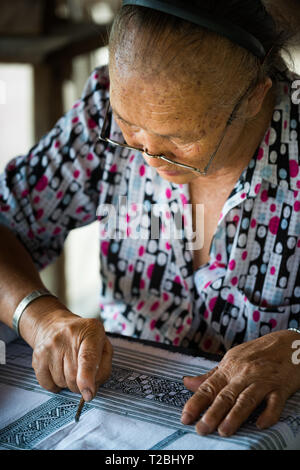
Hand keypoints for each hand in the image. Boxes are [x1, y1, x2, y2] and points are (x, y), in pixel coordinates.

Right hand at [23, 299, 112, 401]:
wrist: (55, 325)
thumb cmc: (85, 339)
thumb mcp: (103, 346)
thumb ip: (104, 367)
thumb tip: (92, 389)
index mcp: (90, 331)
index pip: (87, 358)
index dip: (87, 378)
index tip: (88, 393)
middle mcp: (68, 336)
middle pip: (74, 376)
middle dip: (80, 384)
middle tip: (83, 375)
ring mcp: (50, 345)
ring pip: (61, 382)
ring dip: (68, 383)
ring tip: (70, 366)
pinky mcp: (38, 355)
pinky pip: (47, 384)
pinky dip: (55, 385)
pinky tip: (58, 370)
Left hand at [181, 330, 299, 436]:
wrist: (288, 342)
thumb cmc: (257, 353)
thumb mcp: (231, 359)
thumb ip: (211, 375)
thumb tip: (187, 383)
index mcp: (229, 368)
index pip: (209, 387)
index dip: (196, 403)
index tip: (185, 417)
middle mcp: (243, 374)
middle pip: (226, 395)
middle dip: (212, 413)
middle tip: (201, 429)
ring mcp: (262, 381)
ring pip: (246, 399)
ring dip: (235, 415)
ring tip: (224, 431)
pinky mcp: (280, 387)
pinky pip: (274, 402)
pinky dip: (268, 414)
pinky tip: (260, 425)